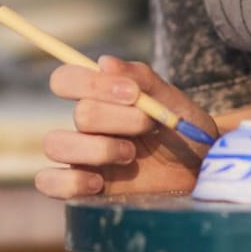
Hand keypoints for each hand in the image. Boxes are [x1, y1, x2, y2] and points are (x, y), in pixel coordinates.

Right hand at [34, 56, 216, 198]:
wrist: (201, 174)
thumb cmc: (185, 133)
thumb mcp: (172, 101)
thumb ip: (141, 78)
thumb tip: (104, 62)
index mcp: (101, 98)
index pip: (66, 79)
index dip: (92, 83)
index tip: (131, 94)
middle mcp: (86, 126)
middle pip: (80, 113)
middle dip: (120, 119)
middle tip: (148, 126)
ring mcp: (82, 157)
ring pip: (55, 143)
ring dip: (99, 148)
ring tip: (130, 156)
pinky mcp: (82, 189)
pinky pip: (49, 182)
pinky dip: (71, 181)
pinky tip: (101, 183)